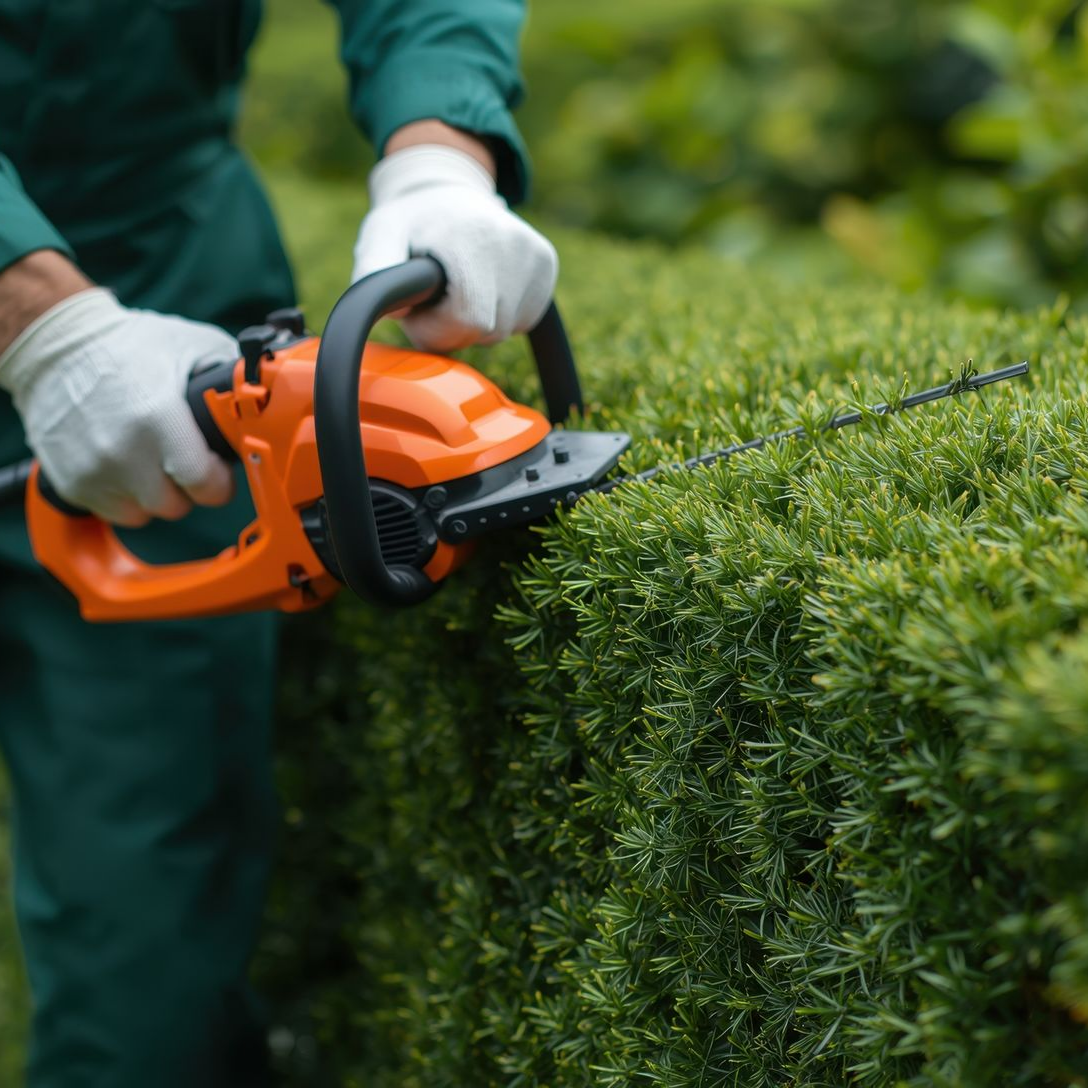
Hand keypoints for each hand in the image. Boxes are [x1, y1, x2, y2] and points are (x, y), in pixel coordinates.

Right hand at [0, 286, 237, 525]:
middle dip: (189, 489)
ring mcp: (94, 471)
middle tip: (186, 465)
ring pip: (145, 514)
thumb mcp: (189, 344)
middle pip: (176, 506)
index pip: (203, 484)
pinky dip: (125, 498)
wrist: (55, 347)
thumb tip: (261, 394)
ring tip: (155, 465)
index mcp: (158, 419)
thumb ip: (228, 374)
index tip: (219, 472)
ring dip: (156, 497)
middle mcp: (124, 452)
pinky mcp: (71, 482)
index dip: (219, 483)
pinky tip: (128, 469)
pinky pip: (113, 512)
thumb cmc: (126, 344)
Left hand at [352, 143, 558, 351]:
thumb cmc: (410, 220)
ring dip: (476, 323)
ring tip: (459, 288)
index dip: (437, 327)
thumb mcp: (380, 236)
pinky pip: (523, 320)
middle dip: (453, 326)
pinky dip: (499, 315)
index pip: (467, 320)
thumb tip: (397, 312)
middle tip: (437, 296)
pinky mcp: (547, 264)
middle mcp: (514, 243)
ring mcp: (536, 254)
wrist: (446, 188)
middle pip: (486, 330)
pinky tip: (483, 287)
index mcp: (474, 238)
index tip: (420, 307)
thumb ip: (374, 273)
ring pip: (505, 330)